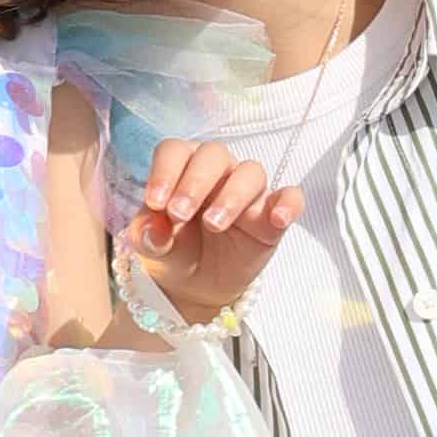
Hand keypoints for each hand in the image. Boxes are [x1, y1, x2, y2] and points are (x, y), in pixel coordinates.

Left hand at [126, 137, 302, 322]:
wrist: (197, 285)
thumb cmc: (174, 251)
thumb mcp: (152, 247)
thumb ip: (147, 236)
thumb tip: (153, 230)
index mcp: (182, 168)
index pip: (175, 151)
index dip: (164, 172)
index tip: (155, 203)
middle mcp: (217, 172)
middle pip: (213, 154)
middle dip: (195, 182)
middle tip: (179, 214)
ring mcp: (247, 192)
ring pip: (250, 172)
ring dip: (232, 196)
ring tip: (214, 225)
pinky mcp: (271, 216)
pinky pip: (290, 198)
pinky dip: (288, 203)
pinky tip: (278, 218)